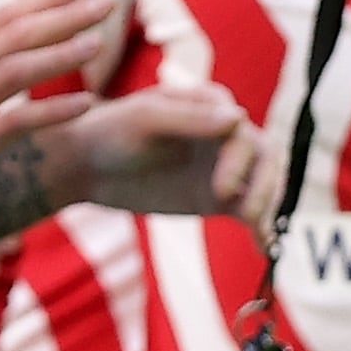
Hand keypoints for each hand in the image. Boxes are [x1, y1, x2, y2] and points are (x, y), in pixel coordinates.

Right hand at [0, 0, 127, 214]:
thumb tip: (2, 52)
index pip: (4, 18)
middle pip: (14, 34)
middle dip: (64, 14)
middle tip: (107, 0)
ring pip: (14, 70)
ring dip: (60, 53)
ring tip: (98, 42)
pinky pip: (14, 123)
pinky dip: (52, 111)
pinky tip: (86, 104)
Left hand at [43, 79, 273, 222]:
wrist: (84, 166)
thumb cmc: (109, 132)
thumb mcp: (145, 121)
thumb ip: (191, 120)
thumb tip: (240, 117)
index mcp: (211, 104)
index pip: (243, 133)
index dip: (240, 161)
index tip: (222, 190)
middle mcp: (224, 133)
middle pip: (264, 158)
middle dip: (261, 187)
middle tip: (245, 215)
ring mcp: (224, 166)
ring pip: (262, 184)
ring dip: (265, 206)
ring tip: (256, 231)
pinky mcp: (217, 197)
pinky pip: (247, 211)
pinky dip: (260, 227)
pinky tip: (262, 246)